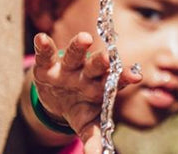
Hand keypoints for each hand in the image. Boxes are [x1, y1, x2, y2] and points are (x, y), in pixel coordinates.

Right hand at [30, 32, 141, 152]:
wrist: (58, 98)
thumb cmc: (79, 108)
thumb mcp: (86, 124)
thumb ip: (94, 139)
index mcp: (100, 87)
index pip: (115, 81)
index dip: (125, 78)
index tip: (136, 76)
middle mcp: (86, 73)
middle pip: (96, 65)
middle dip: (102, 61)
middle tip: (108, 57)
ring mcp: (67, 67)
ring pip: (74, 55)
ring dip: (78, 47)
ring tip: (84, 38)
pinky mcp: (47, 66)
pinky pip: (46, 55)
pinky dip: (44, 47)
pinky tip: (41, 38)